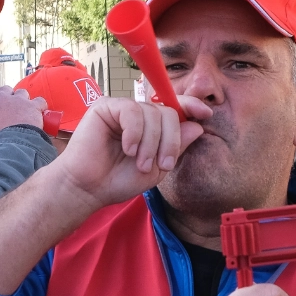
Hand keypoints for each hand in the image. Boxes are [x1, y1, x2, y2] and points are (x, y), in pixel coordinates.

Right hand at [0, 83, 46, 139]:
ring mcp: (19, 100)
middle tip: (11, 110)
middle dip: (9, 97)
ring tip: (24, 114)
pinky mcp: (33, 105)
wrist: (12, 144)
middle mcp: (3, 97)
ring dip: (23, 101)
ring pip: (22, 93)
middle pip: (6, 89)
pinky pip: (39, 100)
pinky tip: (37, 114)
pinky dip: (40, 106)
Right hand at [47, 95, 210, 216]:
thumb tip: (197, 125)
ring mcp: (122, 109)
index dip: (191, 106)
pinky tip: (127, 149)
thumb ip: (176, 147)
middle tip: (162, 165)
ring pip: (152, 113)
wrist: (89, 189)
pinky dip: (134, 132)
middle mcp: (138, 114)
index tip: (206, 114)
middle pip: (168, 113)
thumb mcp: (156, 168)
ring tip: (139, 163)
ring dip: (150, 142)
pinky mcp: (106, 107)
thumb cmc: (118, 180)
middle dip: (170, 141)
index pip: (175, 109)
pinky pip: (132, 111)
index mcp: (151, 126)